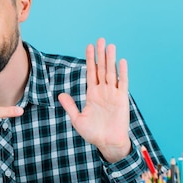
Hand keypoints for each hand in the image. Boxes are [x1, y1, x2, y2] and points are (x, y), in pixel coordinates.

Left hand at [58, 38, 130, 162]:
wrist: (107, 143)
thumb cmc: (93, 133)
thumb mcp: (77, 119)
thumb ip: (70, 106)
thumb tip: (60, 94)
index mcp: (92, 94)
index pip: (91, 73)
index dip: (90, 60)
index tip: (89, 46)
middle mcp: (103, 91)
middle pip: (101, 68)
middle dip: (100, 54)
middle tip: (100, 39)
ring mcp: (113, 94)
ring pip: (111, 72)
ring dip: (110, 59)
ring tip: (110, 45)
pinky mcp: (122, 99)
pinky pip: (122, 83)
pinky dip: (122, 72)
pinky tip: (121, 61)